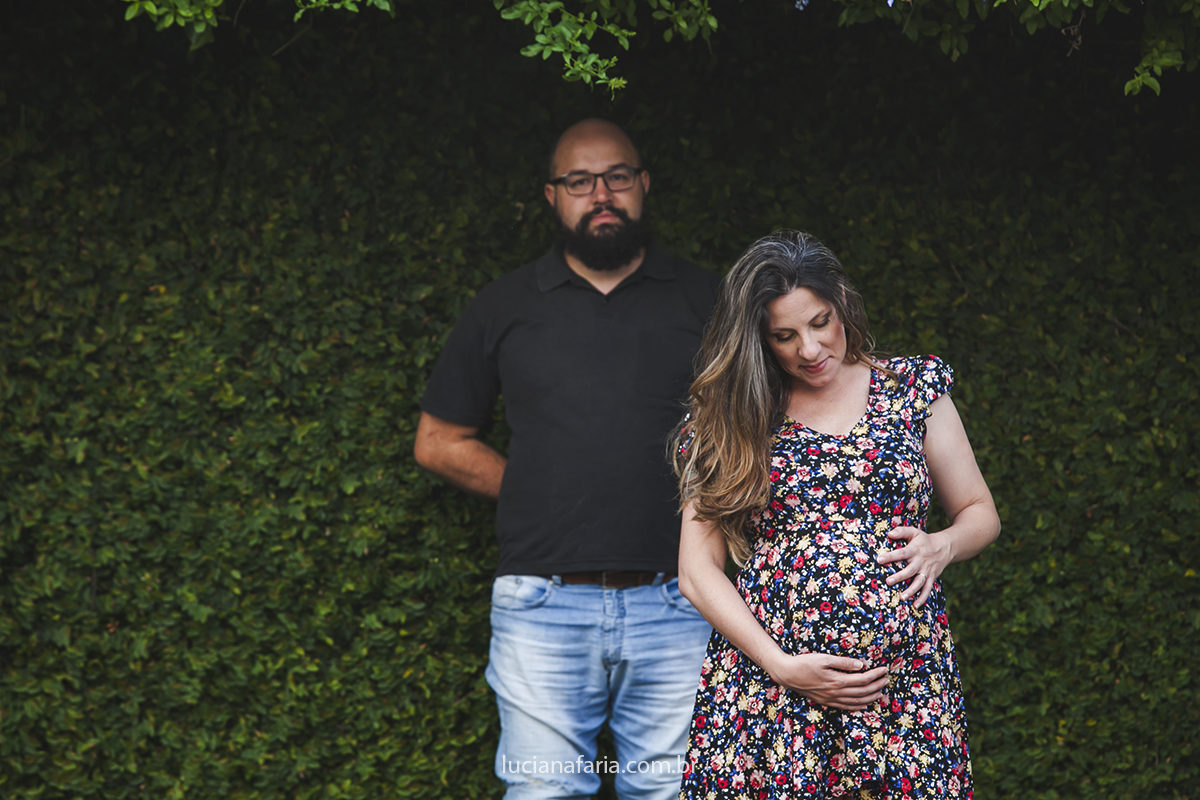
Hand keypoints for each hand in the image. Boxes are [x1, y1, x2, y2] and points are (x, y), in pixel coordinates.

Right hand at [765, 652, 888, 710]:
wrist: (787, 674)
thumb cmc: (804, 663)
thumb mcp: (824, 658)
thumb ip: (843, 663)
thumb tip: (860, 665)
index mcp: (837, 681)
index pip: (862, 679)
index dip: (875, 675)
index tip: (884, 669)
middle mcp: (836, 692)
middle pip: (862, 692)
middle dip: (876, 686)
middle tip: (886, 680)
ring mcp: (831, 699)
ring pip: (856, 701)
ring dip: (870, 697)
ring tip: (880, 692)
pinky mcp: (826, 701)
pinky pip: (845, 707)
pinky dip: (857, 707)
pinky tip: (864, 705)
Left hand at [876, 526, 951, 607]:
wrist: (945, 547)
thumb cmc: (924, 540)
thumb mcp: (914, 532)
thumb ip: (901, 531)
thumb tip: (889, 534)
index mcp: (915, 550)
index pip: (902, 553)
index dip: (891, 556)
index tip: (879, 559)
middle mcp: (921, 562)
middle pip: (910, 570)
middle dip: (899, 576)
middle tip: (888, 581)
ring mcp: (927, 571)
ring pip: (919, 582)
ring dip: (911, 591)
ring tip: (902, 597)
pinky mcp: (932, 577)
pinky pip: (928, 589)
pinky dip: (923, 598)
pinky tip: (915, 605)